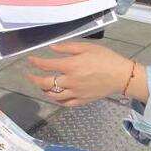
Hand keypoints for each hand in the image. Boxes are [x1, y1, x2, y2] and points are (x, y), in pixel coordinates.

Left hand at [26, 42, 141, 107]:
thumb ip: (67, 47)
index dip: (36, 62)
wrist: (121, 76)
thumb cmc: (105, 58)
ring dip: (44, 91)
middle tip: (29, 76)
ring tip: (41, 86)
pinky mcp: (82, 100)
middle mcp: (70, 81)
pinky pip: (66, 103)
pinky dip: (58, 101)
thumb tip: (51, 48)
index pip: (47, 65)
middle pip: (46, 83)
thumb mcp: (87, 47)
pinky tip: (55, 97)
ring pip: (54, 95)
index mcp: (71, 66)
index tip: (30, 60)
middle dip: (35, 80)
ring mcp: (76, 93)